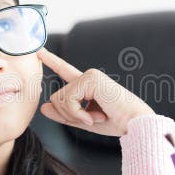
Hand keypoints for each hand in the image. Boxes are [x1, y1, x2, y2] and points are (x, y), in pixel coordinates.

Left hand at [37, 47, 154, 136]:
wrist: (135, 124)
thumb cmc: (117, 122)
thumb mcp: (84, 121)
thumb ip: (64, 114)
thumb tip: (43, 108)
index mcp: (88, 84)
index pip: (65, 71)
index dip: (52, 60)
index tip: (39, 50)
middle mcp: (88, 76)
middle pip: (56, 97)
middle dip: (69, 115)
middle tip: (92, 119)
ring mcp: (90, 75)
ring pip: (60, 100)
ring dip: (75, 116)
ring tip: (97, 117)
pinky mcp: (91, 79)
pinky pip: (68, 100)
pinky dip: (78, 114)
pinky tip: (95, 116)